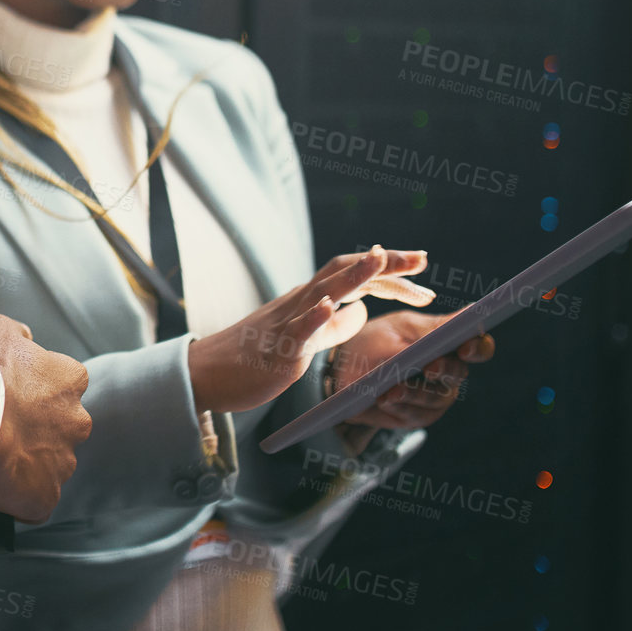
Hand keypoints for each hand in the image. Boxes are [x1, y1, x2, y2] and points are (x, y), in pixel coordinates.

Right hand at [0, 313, 91, 524]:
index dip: (37, 389)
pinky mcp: (47, 496)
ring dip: (29, 461)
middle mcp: (77, 422)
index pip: (65, 383)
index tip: (14, 393)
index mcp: (71, 380)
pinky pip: (37, 499)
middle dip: (38, 428)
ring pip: (50, 464)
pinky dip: (21, 495)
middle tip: (3, 427)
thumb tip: (26, 339)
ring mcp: (63, 463)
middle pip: (61, 427)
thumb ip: (19, 333)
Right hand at [187, 245, 434, 415]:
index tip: (422, 267)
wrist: (207, 373)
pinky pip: (296, 329)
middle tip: (424, 259)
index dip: (390, 270)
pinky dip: (315, 316)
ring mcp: (287, 322)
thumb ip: (336, 326)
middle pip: (346, 272)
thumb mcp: (306, 339)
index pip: (356, 276)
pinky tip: (331, 305)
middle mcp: (301, 302)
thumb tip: (365, 310)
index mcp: (310, 300)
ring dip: (353, 274)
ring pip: (323, 291)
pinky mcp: (276, 348)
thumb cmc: (255, 358)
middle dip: (386, 264)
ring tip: (380, 257)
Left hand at [330, 309, 495, 431]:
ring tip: (394, 389)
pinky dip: (399, 406)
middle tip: (429, 367)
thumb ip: (431, 330)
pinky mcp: (417, 415)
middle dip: (444, 369)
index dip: (478, 347)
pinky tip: (384, 399)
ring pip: (436, 397)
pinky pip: (414, 413)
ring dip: (415, 393)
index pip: (478, 345)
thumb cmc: (375, 341)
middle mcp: (448, 370)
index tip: (465, 348)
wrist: (342, 369)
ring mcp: (435, 396)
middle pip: (458, 372)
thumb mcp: (398, 329)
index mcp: (448, 342)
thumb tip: (467, 315)